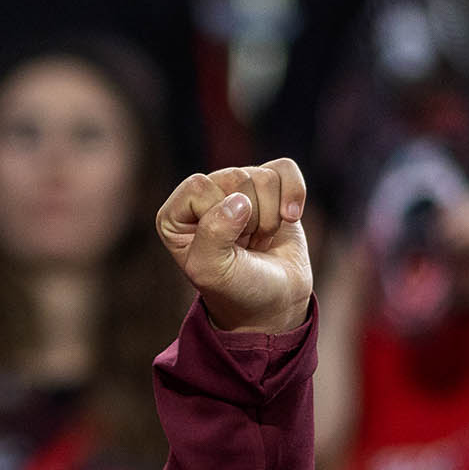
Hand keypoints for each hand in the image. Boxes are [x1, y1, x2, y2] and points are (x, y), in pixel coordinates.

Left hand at [157, 160, 313, 332]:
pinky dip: (294, 195)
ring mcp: (236, 188)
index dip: (221, 218)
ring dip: (269, 218)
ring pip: (263, 177)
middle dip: (250, 220)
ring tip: (258, 240)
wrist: (274, 301)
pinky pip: (285, 169)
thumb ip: (213, 236)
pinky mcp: (268, 187)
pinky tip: (290, 218)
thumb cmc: (236, 288)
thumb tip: (239, 200)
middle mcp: (202, 196)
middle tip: (245, 248)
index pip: (198, 187)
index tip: (225, 249)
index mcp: (174, 216)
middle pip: (235, 178)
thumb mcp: (213, 272)